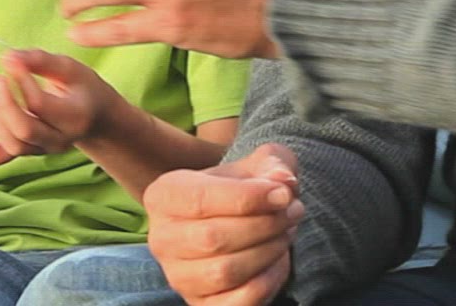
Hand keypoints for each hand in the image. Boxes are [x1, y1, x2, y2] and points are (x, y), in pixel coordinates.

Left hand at [0, 49, 118, 163]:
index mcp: (75, 116)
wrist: (94, 116)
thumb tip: (8, 58)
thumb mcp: (69, 68)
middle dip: (4, 102)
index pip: (39, 104)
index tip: (14, 63)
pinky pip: (0, 159)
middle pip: (24, 130)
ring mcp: (43, 150)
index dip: (21, 81)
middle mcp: (60, 139)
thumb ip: (40, 60)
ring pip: (12, 144)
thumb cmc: (82, 89)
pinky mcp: (28, 153)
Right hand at [146, 144, 303, 305]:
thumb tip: (284, 182)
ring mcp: (178, 276)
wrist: (239, 218)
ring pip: (223, 272)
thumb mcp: (258, 164)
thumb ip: (273, 164)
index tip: (283, 194)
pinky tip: (278, 260)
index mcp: (164, 195)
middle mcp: (162, 238)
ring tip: (286, 232)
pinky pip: (236, 302)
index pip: (199, 200)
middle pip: (212, 238)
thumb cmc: (244, 188)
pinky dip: (267, 281)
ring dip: (268, 252)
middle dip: (264, 225)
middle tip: (293, 211)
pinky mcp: (199, 304)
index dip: (247, 198)